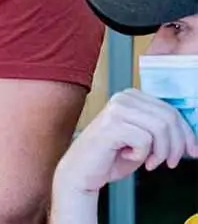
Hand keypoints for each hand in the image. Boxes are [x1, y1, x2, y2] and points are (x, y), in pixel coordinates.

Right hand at [55, 88, 197, 194]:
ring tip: (150, 163)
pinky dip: (142, 155)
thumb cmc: (110, 157)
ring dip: (161, 152)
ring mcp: (115, 110)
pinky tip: (129, 157)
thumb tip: (189, 134)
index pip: (170, 110)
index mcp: (131, 97)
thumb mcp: (142, 140)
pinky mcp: (111, 125)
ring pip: (160, 128)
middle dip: (176, 145)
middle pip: (169, 118)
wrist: (82, 172)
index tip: (192, 151)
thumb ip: (160, 130)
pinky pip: (144, 140)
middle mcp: (123, 99)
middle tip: (171, 162)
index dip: (186, 133)